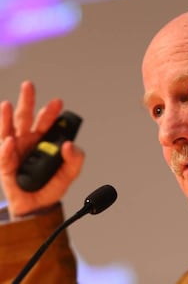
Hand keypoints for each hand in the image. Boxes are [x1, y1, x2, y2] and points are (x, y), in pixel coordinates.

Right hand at [0, 81, 84, 217]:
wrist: (38, 206)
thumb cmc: (52, 186)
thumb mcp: (70, 173)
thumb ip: (75, 159)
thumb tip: (70, 144)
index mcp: (44, 141)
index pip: (47, 122)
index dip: (51, 111)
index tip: (58, 102)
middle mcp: (28, 142)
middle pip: (26, 118)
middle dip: (27, 101)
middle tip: (29, 85)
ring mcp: (15, 152)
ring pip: (9, 130)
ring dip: (7, 117)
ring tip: (8, 104)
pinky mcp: (6, 166)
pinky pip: (5, 155)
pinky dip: (7, 148)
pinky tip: (10, 140)